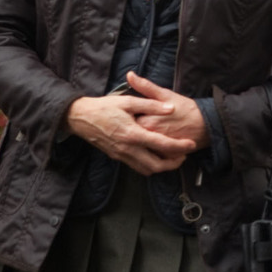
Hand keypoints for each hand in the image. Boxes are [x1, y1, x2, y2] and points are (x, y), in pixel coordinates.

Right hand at [65, 86, 198, 175]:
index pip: (162, 145)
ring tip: (172, 157)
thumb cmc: (103, 107)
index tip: (191, 145)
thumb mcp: (128, 101)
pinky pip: (137, 167)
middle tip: (183, 155)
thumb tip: (170, 108)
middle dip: (173, 164)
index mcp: (132, 134)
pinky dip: (149, 165)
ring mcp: (121, 155)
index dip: (179, 146)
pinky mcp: (117, 157)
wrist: (80, 118)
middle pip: (156, 165)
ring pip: (147, 170)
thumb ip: (151, 104)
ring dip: (162, 167)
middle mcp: (128, 148)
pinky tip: (154, 156)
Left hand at [123, 73, 210, 149]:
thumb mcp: (165, 94)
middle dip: (134, 130)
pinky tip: (156, 144)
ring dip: (142, 142)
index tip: (131, 115)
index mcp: (146, 120)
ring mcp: (157, 148)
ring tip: (154, 134)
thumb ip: (145, 86)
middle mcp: (149, 136)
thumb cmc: (186, 109)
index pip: (127, 121)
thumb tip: (130, 75)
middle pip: (133, 136)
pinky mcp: (165, 156)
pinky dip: (153, 151)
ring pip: (142, 147)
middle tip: (147, 124)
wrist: (206, 125)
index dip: (128, 117)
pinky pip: (153, 156)